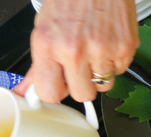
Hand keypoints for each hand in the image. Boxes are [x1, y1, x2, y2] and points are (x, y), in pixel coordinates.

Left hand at [14, 0, 138, 102]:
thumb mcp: (45, 28)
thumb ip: (38, 64)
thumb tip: (26, 91)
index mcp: (48, 45)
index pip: (50, 94)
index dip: (57, 90)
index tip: (60, 84)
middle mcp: (74, 51)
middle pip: (81, 95)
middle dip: (82, 84)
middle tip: (81, 64)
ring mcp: (101, 51)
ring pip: (103, 85)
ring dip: (100, 71)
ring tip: (96, 48)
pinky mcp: (124, 49)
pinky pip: (120, 71)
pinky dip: (115, 60)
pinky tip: (108, 41)